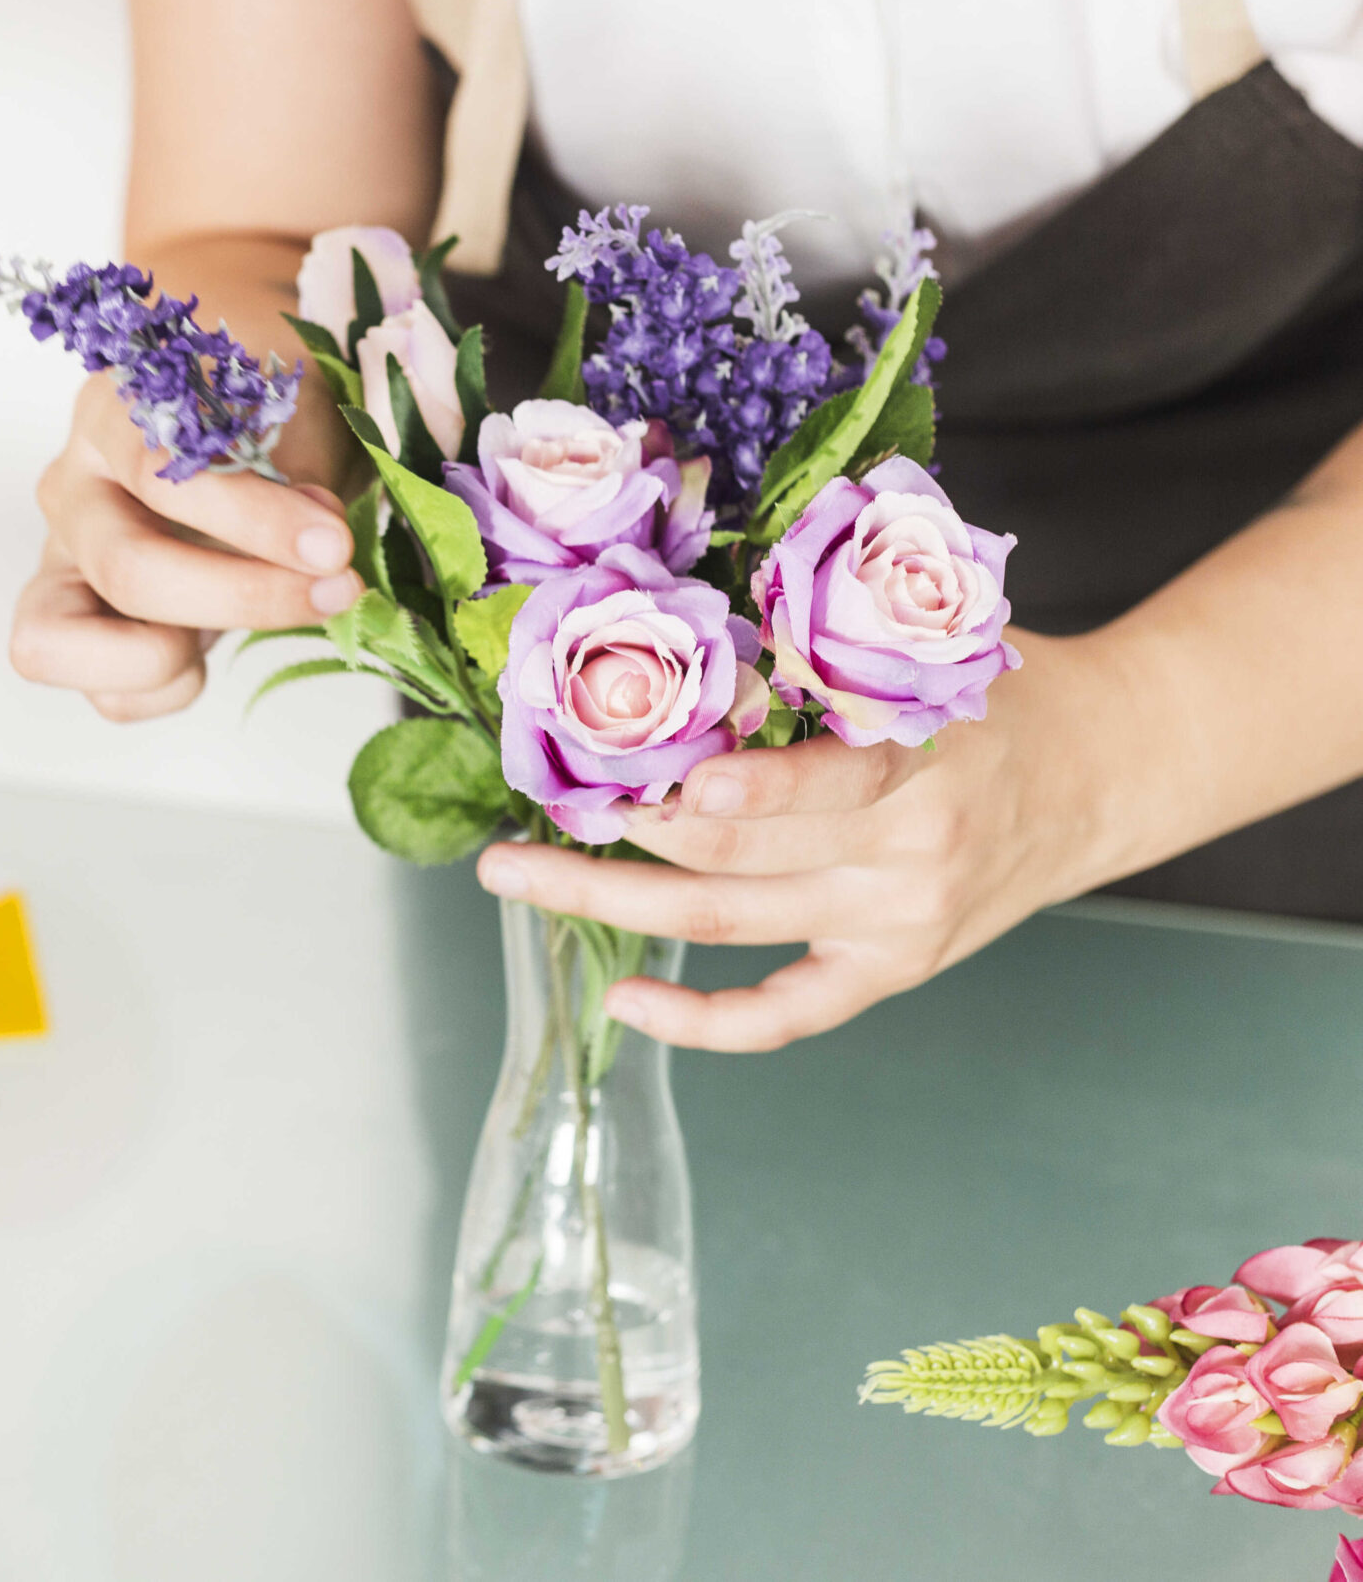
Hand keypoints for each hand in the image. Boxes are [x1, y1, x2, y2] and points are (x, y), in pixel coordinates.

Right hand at [10, 379, 365, 719]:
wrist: (271, 437)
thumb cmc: (274, 421)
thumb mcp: (296, 420)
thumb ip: (298, 479)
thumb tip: (315, 549)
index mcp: (111, 414)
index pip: (154, 471)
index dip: (248, 520)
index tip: (332, 547)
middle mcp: (71, 488)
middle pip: (123, 567)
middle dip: (239, 596)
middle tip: (332, 592)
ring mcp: (64, 563)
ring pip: (65, 642)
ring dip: (172, 656)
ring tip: (247, 624)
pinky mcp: (81, 632)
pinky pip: (109, 695)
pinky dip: (173, 687)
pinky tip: (216, 645)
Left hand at [473, 634, 1129, 1050]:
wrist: (1102, 770)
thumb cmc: (988, 685)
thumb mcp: (923, 640)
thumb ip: (822, 635)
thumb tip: (677, 596)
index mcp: (925, 751)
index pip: (826, 779)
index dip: (741, 783)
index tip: (657, 772)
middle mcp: (909, 848)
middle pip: (737, 855)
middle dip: (618, 832)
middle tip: (523, 808)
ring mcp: (896, 918)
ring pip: (729, 922)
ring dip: (609, 901)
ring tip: (516, 876)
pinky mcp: (890, 968)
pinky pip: (786, 1015)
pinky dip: (701, 1021)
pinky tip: (624, 997)